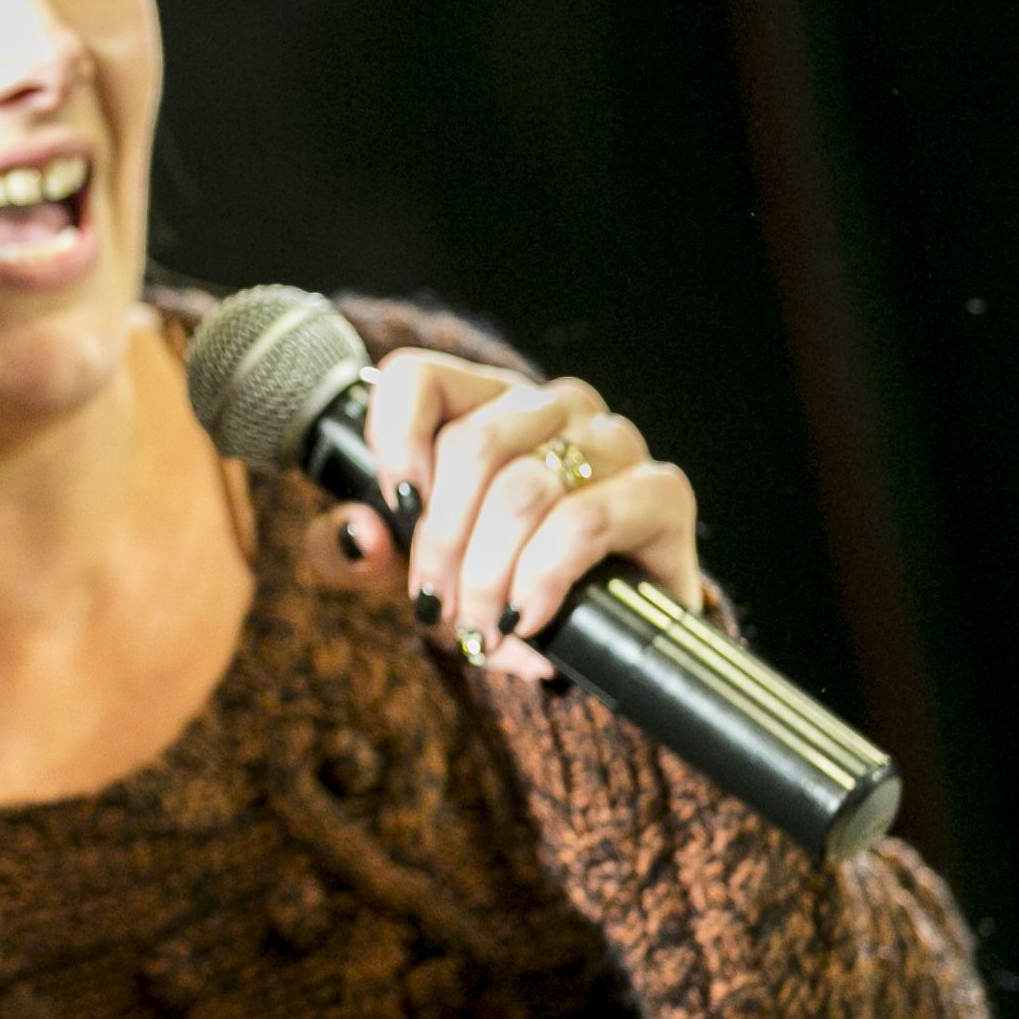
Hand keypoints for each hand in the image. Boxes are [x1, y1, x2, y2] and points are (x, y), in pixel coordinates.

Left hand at [363, 349, 700, 680]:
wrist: (603, 640)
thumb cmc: (498, 585)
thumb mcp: (411, 571)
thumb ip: (358, 553)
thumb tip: (358, 533)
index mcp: (486, 404)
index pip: (416, 378)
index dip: (394, 437)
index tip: (397, 503)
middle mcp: (554, 407)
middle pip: (472, 446)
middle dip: (442, 542)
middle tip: (438, 605)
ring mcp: (612, 442)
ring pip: (523, 490)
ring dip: (488, 574)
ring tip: (482, 625)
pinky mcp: (660, 491)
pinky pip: (585, 520)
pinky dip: (542, 578)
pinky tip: (527, 616)